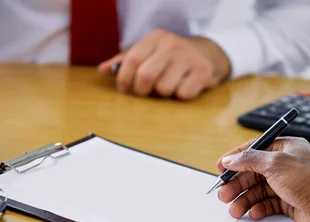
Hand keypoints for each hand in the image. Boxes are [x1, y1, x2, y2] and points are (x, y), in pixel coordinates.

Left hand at [98, 29, 230, 99]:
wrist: (207, 54)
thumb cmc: (170, 58)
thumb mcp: (149, 53)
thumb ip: (125, 61)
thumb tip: (102, 70)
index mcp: (155, 38)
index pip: (131, 61)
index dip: (123, 80)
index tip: (124, 91)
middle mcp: (171, 45)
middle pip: (145, 77)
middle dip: (142, 91)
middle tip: (146, 93)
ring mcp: (188, 57)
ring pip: (164, 88)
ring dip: (164, 94)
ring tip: (169, 86)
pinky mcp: (203, 72)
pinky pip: (183, 94)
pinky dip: (181, 96)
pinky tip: (184, 87)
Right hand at [216, 137, 309, 221]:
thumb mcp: (275, 164)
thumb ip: (250, 160)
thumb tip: (231, 159)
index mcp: (285, 149)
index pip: (254, 149)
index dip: (236, 158)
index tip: (220, 168)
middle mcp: (286, 165)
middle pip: (254, 172)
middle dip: (238, 184)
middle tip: (224, 194)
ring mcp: (288, 185)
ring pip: (259, 190)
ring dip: (245, 200)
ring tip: (235, 210)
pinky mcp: (290, 203)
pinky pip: (268, 204)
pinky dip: (258, 209)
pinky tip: (253, 214)